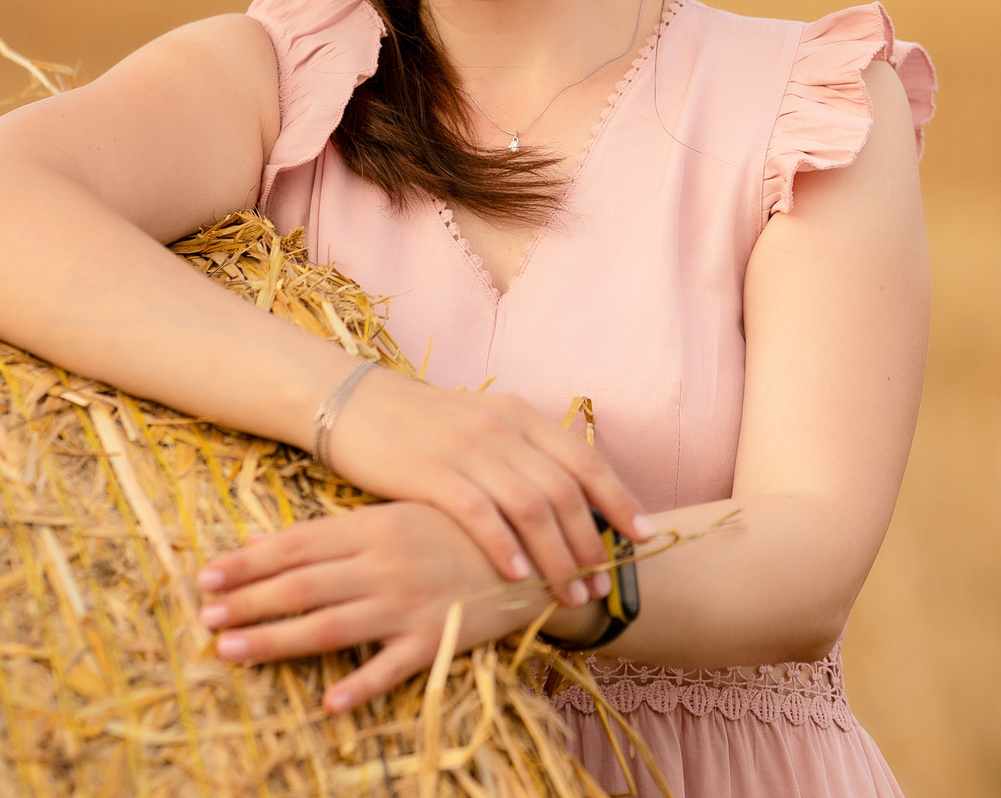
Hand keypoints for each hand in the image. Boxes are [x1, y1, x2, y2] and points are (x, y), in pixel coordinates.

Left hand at [197, 502, 606, 709]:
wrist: (541, 552)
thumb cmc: (466, 529)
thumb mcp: (407, 515)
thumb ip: (347, 532)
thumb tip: (278, 541)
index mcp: (376, 525)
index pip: (297, 544)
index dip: (248, 561)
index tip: (207, 575)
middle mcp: (384, 563)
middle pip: (300, 586)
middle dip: (246, 601)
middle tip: (203, 617)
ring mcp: (408, 602)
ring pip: (328, 625)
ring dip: (274, 640)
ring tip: (230, 650)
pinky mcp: (436, 638)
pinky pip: (390, 667)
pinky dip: (359, 684)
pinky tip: (327, 701)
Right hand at [312, 373, 652, 610]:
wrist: (356, 405)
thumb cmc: (423, 426)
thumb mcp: (482, 426)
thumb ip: (522, 456)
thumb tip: (569, 502)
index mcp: (521, 414)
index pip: (585, 460)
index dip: (619, 499)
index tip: (644, 536)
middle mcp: (503, 428)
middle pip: (565, 491)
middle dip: (591, 543)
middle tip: (603, 585)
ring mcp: (469, 449)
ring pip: (532, 507)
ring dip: (557, 556)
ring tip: (569, 594)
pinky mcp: (431, 472)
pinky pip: (480, 514)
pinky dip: (505, 548)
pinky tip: (518, 578)